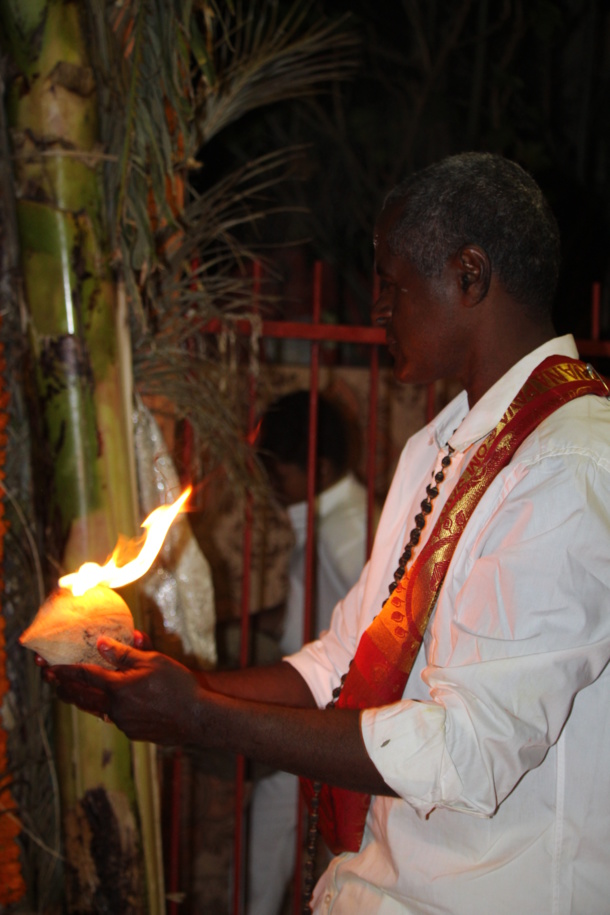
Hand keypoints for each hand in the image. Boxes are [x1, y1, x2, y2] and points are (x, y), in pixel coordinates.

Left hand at [44, 637, 201, 745]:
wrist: (196, 717)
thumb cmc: (177, 684)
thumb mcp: (152, 661)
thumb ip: (124, 653)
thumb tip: (101, 644)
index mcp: (117, 687)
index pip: (84, 676)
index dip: (65, 671)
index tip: (48, 668)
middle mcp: (114, 708)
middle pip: (82, 697)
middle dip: (64, 687)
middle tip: (51, 681)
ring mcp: (122, 723)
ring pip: (95, 709)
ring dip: (81, 700)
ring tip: (71, 693)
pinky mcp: (132, 732)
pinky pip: (113, 718)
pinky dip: (105, 709)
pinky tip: (109, 704)